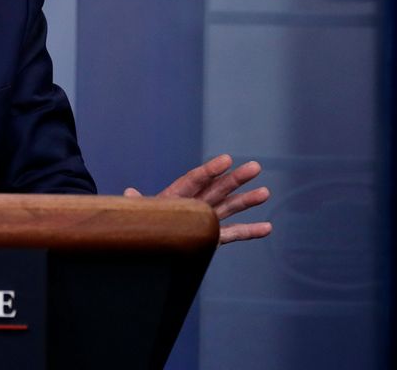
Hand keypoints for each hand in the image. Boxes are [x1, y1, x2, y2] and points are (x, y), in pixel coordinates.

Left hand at [124, 154, 271, 244]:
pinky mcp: (212, 236)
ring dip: (247, 201)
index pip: (194, 181)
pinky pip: (233, 233)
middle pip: (216, 189)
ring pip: (229, 208)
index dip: (209, 171)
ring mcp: (205, 219)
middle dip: (235, 179)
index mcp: (175, 196)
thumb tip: (129, 193)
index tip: (226, 160)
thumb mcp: (136, 213)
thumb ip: (136, 204)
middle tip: (255, 167)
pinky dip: (249, 231)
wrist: (146, 237)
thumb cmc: (140, 222)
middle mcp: (194, 204)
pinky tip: (267, 228)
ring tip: (265, 192)